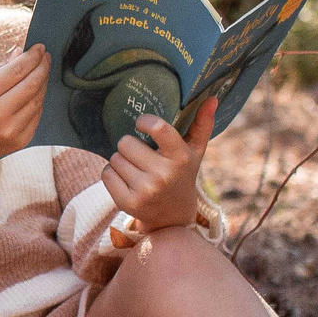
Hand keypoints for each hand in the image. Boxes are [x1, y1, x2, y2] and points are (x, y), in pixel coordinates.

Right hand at [0, 47, 48, 208]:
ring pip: (37, 100)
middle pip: (31, 84)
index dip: (31, 57)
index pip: (16, 70)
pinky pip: (36, 116)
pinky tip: (35, 91)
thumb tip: (19, 53)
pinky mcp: (19, 141)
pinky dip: (38, 101)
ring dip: (43, 83)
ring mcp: (10, 130)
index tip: (40, 48)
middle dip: (42, 67)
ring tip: (42, 71)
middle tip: (46, 56)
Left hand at [101, 99, 214, 232]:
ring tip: (136, 169)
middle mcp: (163, 175)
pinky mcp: (128, 203)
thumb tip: (211, 98)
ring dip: (121, 161)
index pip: (159, 128)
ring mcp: (145, 190)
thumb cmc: (182, 176)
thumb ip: (203, 124)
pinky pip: (106, 174)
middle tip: (141, 155)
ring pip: (114, 158)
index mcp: (181, 158)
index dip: (145, 121)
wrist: (173, 217)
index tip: (142, 123)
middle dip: (130, 146)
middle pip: (125, 143)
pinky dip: (112, 175)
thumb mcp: (195, 152)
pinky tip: (126, 181)